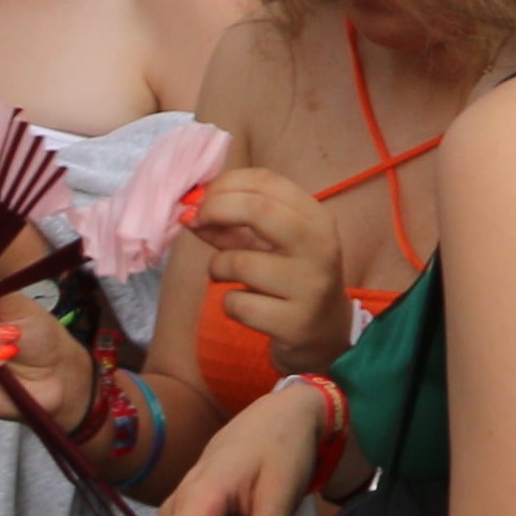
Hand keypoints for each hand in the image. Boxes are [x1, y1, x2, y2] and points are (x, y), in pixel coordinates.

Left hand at [189, 172, 356, 367]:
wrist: (326, 332)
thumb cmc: (289, 279)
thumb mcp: (268, 246)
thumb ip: (232, 227)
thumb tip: (189, 211)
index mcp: (316, 218)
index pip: (267, 182)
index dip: (226, 184)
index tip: (202, 198)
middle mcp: (319, 247)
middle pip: (258, 209)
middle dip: (215, 209)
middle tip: (194, 221)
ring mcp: (310, 286)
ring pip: (239, 262)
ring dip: (218, 268)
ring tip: (228, 277)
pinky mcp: (295, 322)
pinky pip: (238, 304)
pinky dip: (230, 305)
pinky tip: (247, 308)